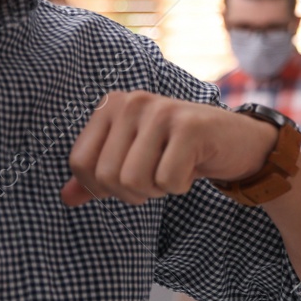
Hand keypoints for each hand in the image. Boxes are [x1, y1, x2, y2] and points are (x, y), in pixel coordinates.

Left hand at [61, 91, 277, 206]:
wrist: (235, 141)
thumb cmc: (179, 151)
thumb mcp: (133, 159)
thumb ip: (97, 178)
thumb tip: (65, 198)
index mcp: (110, 105)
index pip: (79, 163)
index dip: (101, 187)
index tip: (128, 180)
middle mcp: (132, 101)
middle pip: (107, 176)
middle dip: (133, 192)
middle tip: (156, 178)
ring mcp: (161, 111)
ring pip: (134, 181)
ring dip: (157, 190)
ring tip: (173, 170)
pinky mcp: (190, 127)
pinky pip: (167, 181)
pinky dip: (180, 186)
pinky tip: (192, 167)